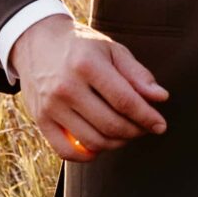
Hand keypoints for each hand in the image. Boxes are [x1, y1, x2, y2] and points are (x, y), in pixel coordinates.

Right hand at [8, 16, 169, 161]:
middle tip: (144, 127)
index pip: (125, 101)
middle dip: (135, 131)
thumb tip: (160, 98)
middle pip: (111, 125)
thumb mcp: (111, 49)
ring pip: (93, 141)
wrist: (36, 41)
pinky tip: (101, 144)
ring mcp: (51, 106)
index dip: (147, 117)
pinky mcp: (41, 120)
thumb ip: (137, 74)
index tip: (161, 125)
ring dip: (117, 143)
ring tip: (125, 133)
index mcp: (87, 65)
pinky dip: (88, 155)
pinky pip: (66, 152)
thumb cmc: (81, 46)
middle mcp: (67, 87)